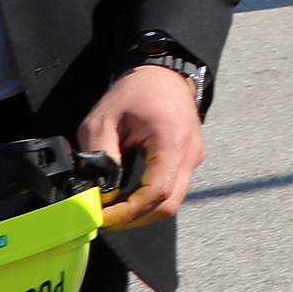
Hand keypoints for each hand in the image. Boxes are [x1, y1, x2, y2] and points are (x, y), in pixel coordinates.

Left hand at [79, 66, 207, 230]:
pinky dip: (149, 200)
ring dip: (141, 211)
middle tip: (105, 218)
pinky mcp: (188, 159)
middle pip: (168, 204)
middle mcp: (190, 153)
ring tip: (112, 208)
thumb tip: (99, 192)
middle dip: (134, 218)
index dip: (129, 211)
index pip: (157, 192)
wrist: (162, 73)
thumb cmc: (136, 92)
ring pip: (171, 201)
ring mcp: (193, 157)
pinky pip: (172, 189)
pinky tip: (127, 196)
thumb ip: (100, 157)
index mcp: (172, 141)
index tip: (102, 215)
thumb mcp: (103, 120)